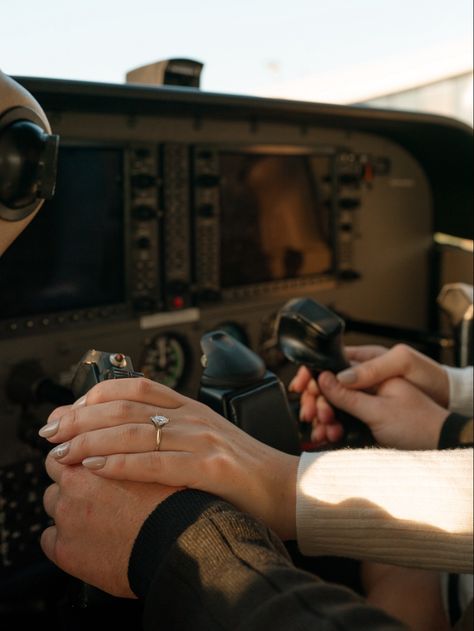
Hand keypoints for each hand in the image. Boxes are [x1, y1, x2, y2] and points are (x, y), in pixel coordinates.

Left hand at [39, 378, 298, 539]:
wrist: (287, 489)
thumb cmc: (244, 470)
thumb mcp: (206, 438)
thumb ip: (172, 430)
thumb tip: (128, 435)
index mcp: (191, 406)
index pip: (135, 385)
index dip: (95, 395)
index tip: (67, 411)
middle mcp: (193, 417)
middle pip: (126, 406)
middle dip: (81, 418)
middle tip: (51, 431)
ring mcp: (203, 439)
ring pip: (135, 431)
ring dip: (91, 441)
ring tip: (63, 452)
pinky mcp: (211, 467)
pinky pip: (156, 462)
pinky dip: (121, 463)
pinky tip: (97, 467)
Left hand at [41, 455, 176, 596]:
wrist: (177, 542)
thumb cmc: (175, 501)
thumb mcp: (156, 457)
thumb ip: (133, 446)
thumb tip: (126, 444)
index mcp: (93, 457)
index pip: (70, 444)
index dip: (82, 453)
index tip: (91, 461)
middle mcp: (74, 484)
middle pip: (56, 471)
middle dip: (70, 477)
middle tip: (95, 490)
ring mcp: (66, 517)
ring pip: (53, 504)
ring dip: (68, 508)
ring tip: (97, 517)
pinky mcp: (63, 550)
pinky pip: (49, 540)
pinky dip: (64, 540)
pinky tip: (89, 541)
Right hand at [314, 372, 448, 448]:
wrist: (439, 442)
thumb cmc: (419, 420)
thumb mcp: (383, 403)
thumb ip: (354, 390)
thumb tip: (326, 378)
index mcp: (370, 366)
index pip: (332, 365)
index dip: (313, 375)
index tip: (301, 389)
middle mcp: (365, 381)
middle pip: (327, 385)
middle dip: (316, 401)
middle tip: (312, 415)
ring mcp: (365, 399)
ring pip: (332, 404)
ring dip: (322, 416)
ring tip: (322, 430)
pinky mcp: (366, 416)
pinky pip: (341, 418)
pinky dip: (332, 427)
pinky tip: (327, 435)